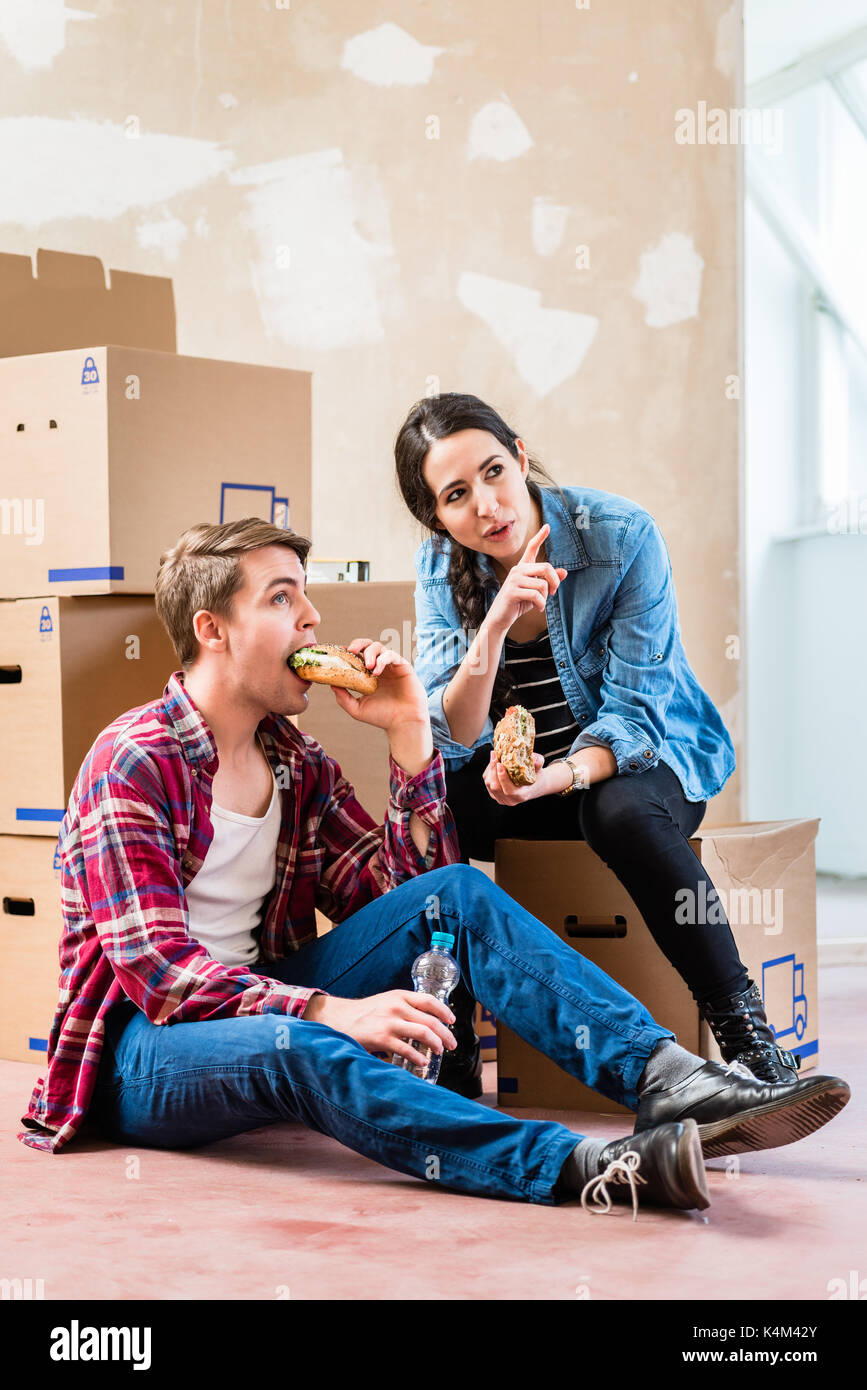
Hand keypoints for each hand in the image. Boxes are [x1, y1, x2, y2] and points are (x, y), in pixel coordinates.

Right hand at [304, 990, 458, 1065]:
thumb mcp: (387, 1001)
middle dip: (445, 1034)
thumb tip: (428, 1022)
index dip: (444, 1012)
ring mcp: (389, 1022)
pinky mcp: (382, 1038)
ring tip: (440, 1052)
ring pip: (423, 1033)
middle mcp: (397, 1007)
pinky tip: (423, 1062)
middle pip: (430, 1020)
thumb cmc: (367, 1012)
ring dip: (436, 1044)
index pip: (430, 1001)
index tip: (452, 1021)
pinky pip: (407, 1049)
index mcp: (400, 996)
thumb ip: (405, 1007)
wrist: (340, 1018)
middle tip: (451, 1044)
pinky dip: (418, 1057)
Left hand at [329, 638, 429, 732]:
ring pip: (379, 647)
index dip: (348, 651)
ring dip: (370, 653)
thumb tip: (332, 685)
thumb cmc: (383, 717)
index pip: (357, 656)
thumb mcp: (357, 709)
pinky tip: (377, 671)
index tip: (339, 653)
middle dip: (358, 644)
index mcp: (368, 675)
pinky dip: (382, 660)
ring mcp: (391, 666)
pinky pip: (391, 655)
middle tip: (352, 650)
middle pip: (367, 645)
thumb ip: (343, 698)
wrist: (403, 723)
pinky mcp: (403, 667)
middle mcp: (379, 667)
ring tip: (367, 665)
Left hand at [483, 749, 569, 804]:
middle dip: (493, 770)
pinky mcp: (494, 794)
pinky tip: (494, 762)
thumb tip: (534, 758)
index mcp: (521, 796)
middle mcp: (510, 800)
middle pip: (495, 786)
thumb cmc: (537, 776)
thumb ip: (538, 762)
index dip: (503, 778)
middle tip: (495, 754)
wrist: (534, 785)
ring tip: (495, 755)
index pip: (509, 791)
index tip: (500, 764)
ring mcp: (501, 799)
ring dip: (490, 769)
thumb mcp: (540, 768)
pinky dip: (489, 771)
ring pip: (489, 784)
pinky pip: (487, 782)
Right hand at [484, 523, 567, 635]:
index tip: (547, 526)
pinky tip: (538, 608)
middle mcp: (517, 570)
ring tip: (541, 603)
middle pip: (546, 567)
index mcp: (523, 567)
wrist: (501, 618)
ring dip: (546, 597)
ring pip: (542, 583)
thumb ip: (548, 581)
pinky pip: (536, 595)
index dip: (540, 537)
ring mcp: (514, 580)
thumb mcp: (536, 591)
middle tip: (553, 592)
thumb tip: (565, 572)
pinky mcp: (512, 591)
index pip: (531, 548)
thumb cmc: (518, 603)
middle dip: (554, 581)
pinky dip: (541, 604)